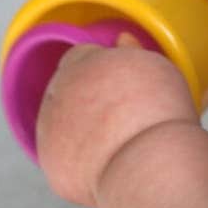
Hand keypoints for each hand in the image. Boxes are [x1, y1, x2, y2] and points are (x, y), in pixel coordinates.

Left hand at [35, 34, 199, 207]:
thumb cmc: (157, 114)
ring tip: (120, 143)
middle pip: (68, 91)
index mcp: (80, 63)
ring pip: (63, 127)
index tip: (122, 86)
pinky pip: (67, 163)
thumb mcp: (153, 69)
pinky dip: (83, 165)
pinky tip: (110, 166)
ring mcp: (50, 133)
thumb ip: (132, 51)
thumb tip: (122, 38)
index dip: (101, 71)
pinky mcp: (54, 169)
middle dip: (88, 100)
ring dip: (82, 131)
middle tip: (123, 116)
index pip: (80, 57)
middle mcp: (57, 94)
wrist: (148, 165)